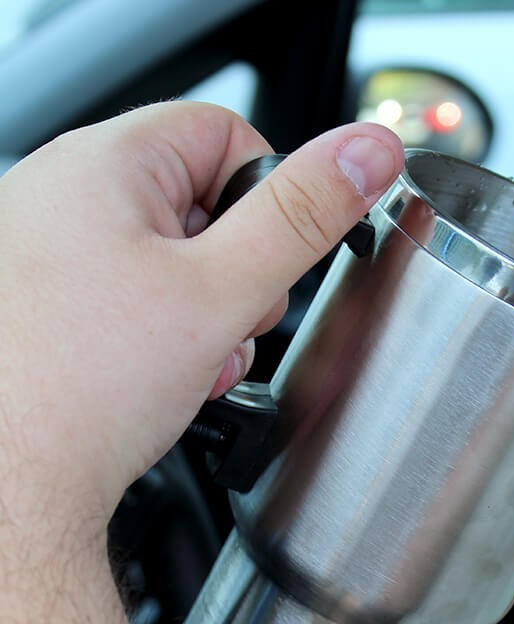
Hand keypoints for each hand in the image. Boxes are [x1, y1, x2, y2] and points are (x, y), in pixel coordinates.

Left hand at [0, 101, 403, 524]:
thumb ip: (302, 218)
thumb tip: (365, 154)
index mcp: (103, 164)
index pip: (226, 131)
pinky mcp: (54, 304)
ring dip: (208, 311)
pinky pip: (138, 297)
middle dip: (240, 269)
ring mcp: (52, 253)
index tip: (276, 250)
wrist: (12, 489)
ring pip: (176, 260)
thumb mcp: (221, 292)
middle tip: (229, 316)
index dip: (270, 192)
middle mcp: (65, 197)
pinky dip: (169, 333)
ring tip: (192, 357)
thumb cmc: (79, 389)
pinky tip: (164, 373)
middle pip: (205, 202)